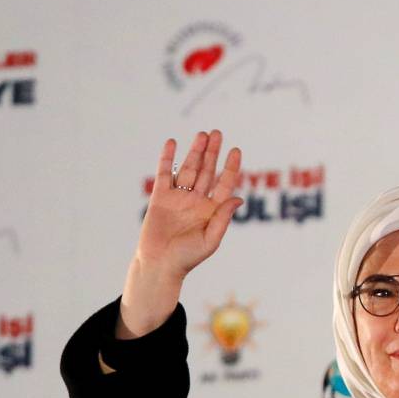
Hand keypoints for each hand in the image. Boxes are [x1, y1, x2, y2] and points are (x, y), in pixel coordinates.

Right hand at [117, 131, 242, 337]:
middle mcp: (197, 200)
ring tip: (202, 134)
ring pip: (189, 169)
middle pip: (207, 171)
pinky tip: (172, 143)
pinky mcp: (160, 197)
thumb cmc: (188, 258)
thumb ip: (223, 218)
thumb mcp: (211, 239)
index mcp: (213, 210)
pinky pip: (165, 174)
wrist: (160, 264)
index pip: (224, 183)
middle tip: (217, 133)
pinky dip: (168, 159)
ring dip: (195, 152)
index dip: (230, 167)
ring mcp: (179, 197)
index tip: (236, 150)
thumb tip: (238, 198)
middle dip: (212, 152)